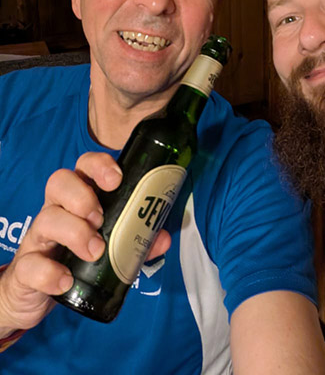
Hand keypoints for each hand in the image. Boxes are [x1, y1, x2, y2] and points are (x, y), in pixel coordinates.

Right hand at [0, 152, 169, 335]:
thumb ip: (135, 240)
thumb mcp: (108, 246)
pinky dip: (50, 273)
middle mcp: (56, 211)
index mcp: (78, 199)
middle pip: (59, 182)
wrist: (37, 295)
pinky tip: (66, 280)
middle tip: (100, 219)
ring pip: (46, 218)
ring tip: (94, 251)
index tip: (116, 180)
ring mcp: (38, 238)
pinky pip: (29, 265)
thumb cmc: (76, 258)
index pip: (83, 167)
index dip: (98, 166)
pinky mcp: (25, 269)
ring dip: (74, 232)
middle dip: (82, 196)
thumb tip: (162, 238)